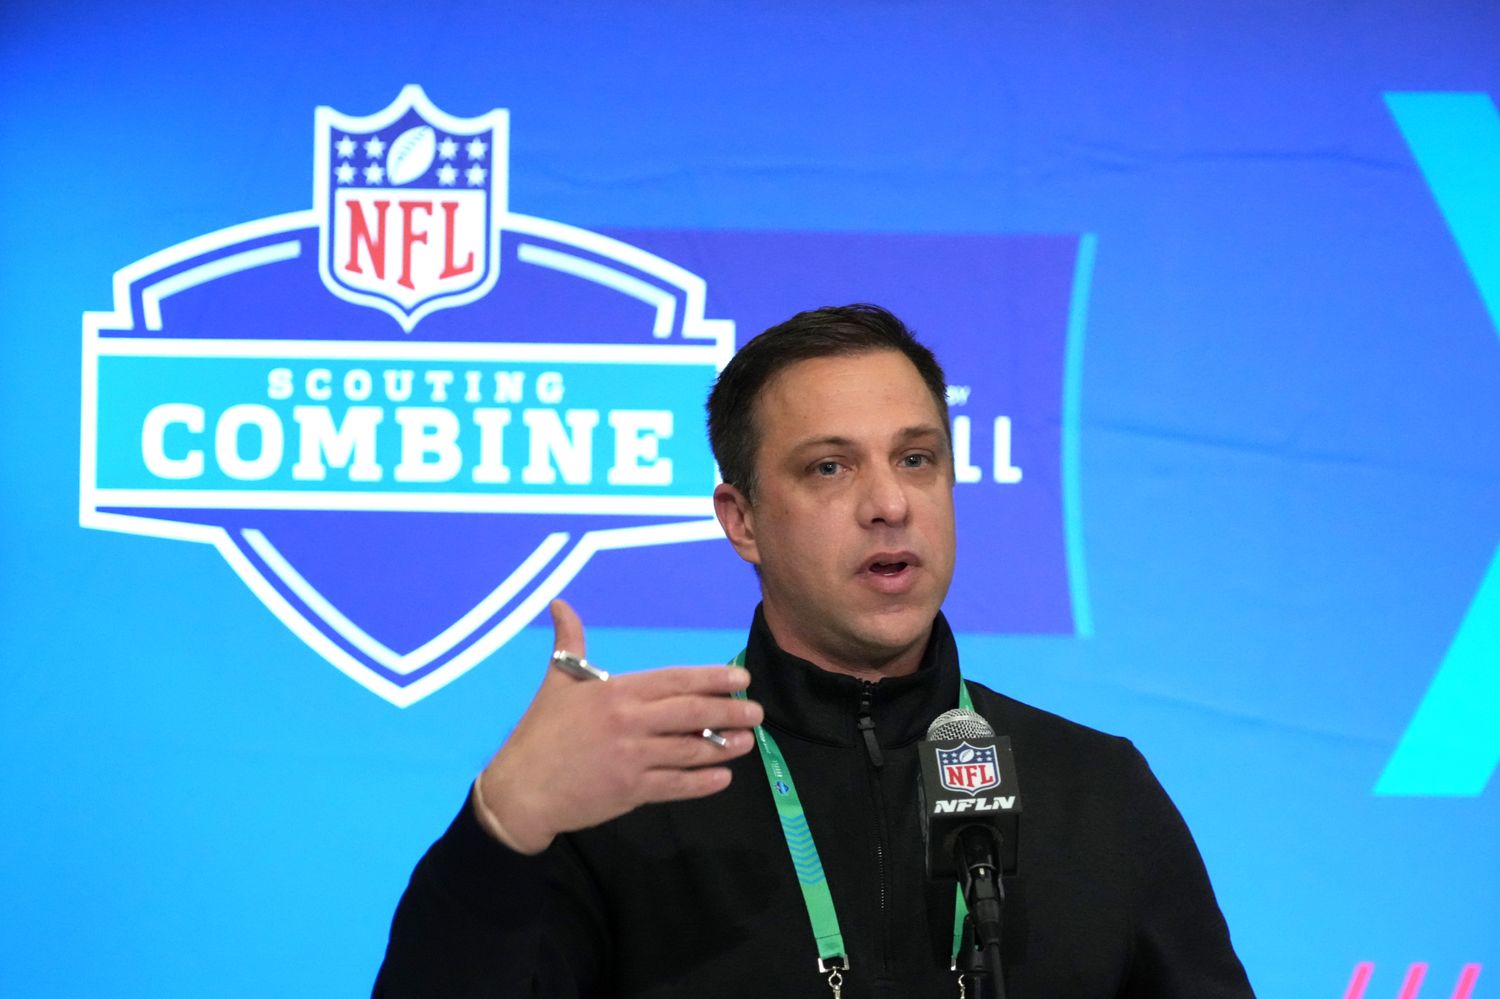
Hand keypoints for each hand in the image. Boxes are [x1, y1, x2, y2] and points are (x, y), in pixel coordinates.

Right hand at [474, 599, 762, 853]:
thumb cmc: (540, 733)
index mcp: (615, 692)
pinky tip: (723, 776)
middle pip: (692, 713)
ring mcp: (632, 758)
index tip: (740, 678)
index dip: (712, 678)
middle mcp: (629, 722)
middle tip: (757, 712)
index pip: (675, 681)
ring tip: (747, 742)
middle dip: (730, 711)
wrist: (520, 789)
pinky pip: (677, 785)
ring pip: (691, 750)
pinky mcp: (631, 791)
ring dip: (724, 746)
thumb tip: (560, 603)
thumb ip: (569, 642)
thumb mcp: (556, 681)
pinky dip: (703, 782)